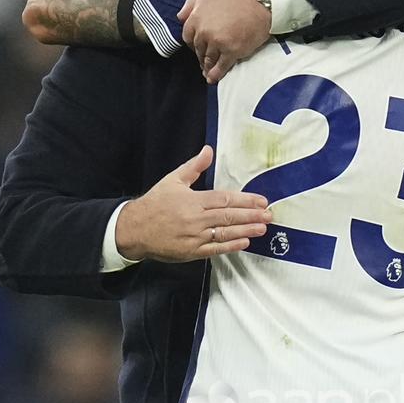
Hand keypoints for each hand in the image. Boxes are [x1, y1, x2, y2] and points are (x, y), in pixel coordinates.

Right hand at [115, 145, 269, 261]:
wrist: (134, 229)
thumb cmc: (155, 204)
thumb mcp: (173, 180)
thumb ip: (194, 166)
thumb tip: (208, 150)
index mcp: (192, 200)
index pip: (224, 199)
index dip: (245, 200)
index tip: (261, 201)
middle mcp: (195, 219)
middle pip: (229, 217)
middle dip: (251, 216)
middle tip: (269, 215)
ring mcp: (194, 237)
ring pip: (225, 233)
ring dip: (246, 230)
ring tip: (262, 228)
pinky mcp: (191, 252)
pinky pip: (215, 249)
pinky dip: (230, 246)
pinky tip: (244, 242)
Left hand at [179, 0, 270, 83]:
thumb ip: (192, 2)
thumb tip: (180, 17)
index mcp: (197, 17)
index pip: (187, 36)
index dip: (192, 41)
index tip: (197, 45)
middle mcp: (204, 31)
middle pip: (198, 49)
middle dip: (200, 54)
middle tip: (204, 58)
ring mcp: (218, 43)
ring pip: (208, 59)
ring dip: (207, 66)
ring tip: (207, 71)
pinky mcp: (232, 51)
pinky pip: (221, 67)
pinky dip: (216, 74)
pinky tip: (213, 79)